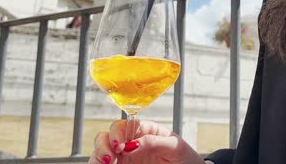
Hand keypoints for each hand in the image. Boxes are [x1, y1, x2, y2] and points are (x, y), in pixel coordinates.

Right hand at [89, 120, 204, 163]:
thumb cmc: (186, 158)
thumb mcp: (175, 146)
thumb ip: (153, 141)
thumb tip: (131, 145)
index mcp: (145, 130)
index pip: (125, 125)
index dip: (118, 132)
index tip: (120, 145)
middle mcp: (131, 143)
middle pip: (107, 136)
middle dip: (104, 143)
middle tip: (110, 156)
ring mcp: (125, 158)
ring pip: (101, 151)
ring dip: (98, 154)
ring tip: (106, 162)